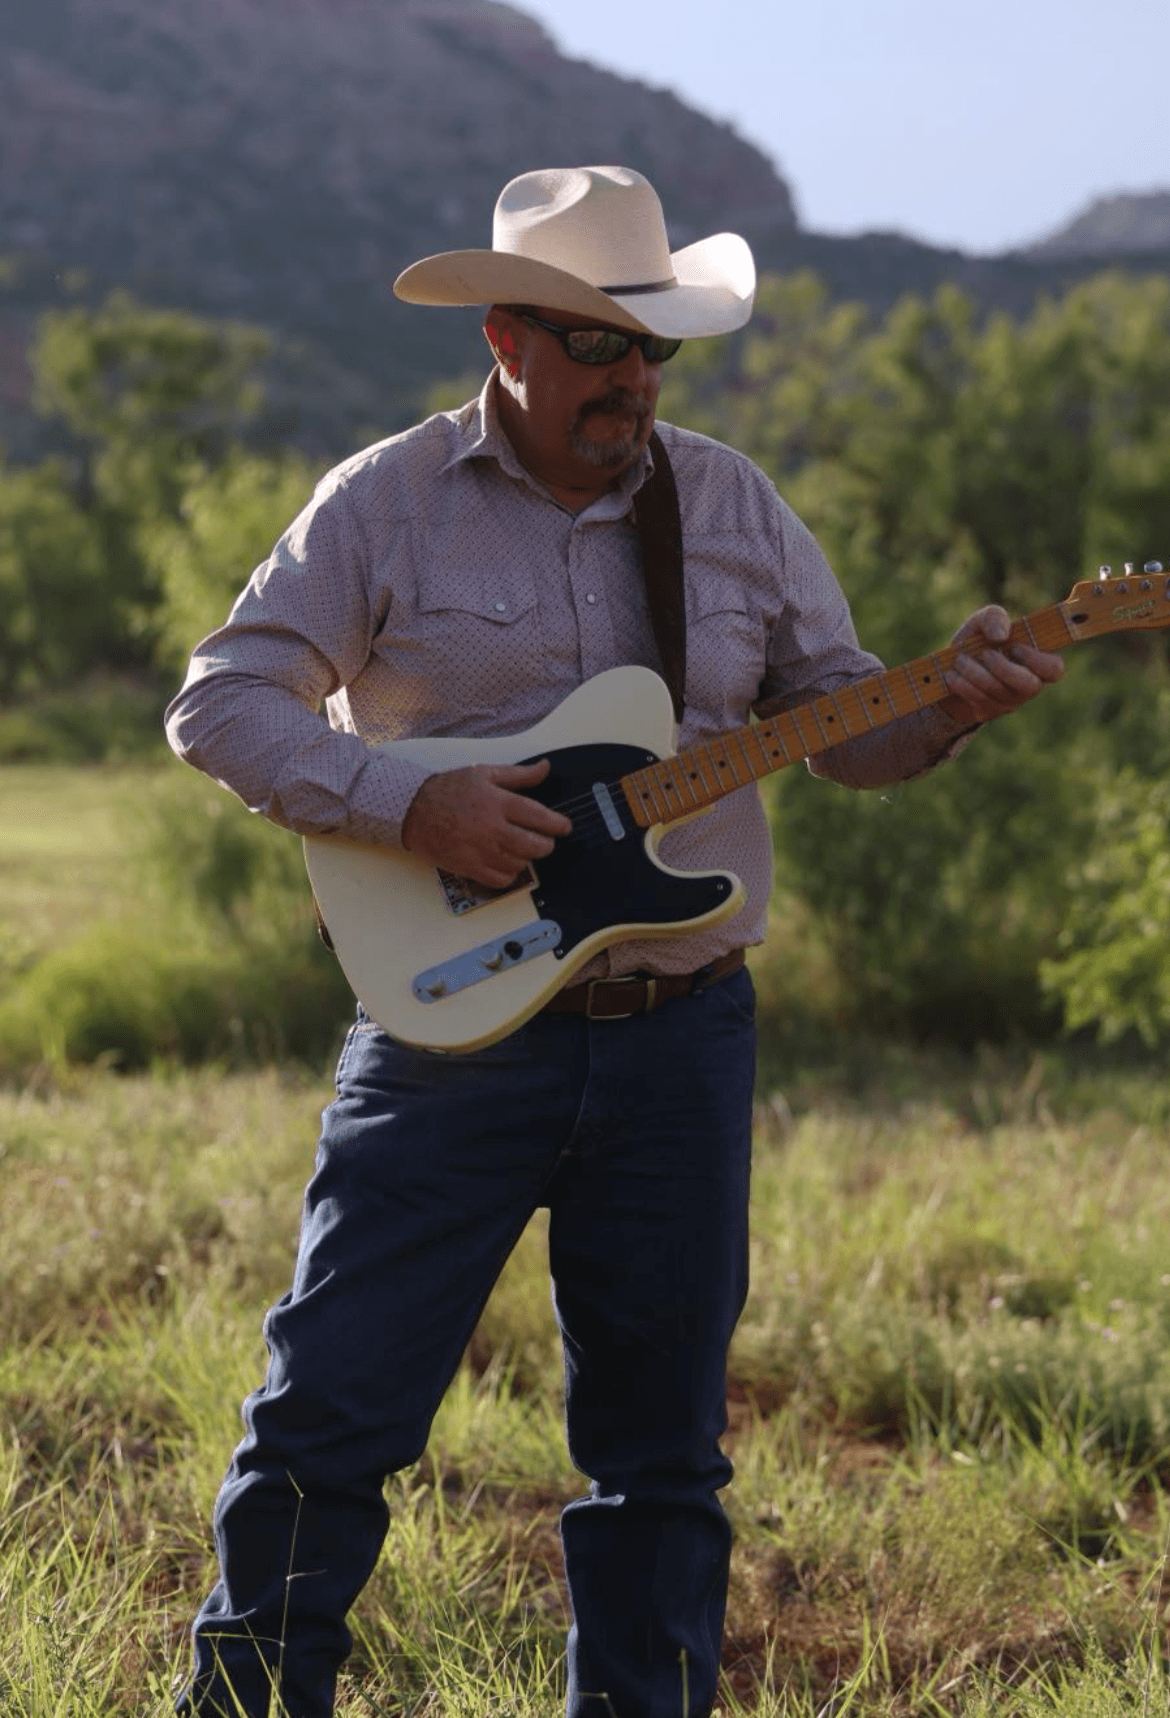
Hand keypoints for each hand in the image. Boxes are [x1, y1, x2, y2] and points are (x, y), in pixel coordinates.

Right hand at [401, 757, 572, 889]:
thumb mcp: (484, 773)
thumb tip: (545, 768)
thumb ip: (518, 775)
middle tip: (544, 840)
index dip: (558, 825)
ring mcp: (480, 850)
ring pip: (521, 863)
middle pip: (536, 846)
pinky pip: (502, 879)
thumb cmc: (448, 789)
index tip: (564, 827)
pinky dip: (509, 873)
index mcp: (498, 802)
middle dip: (547, 844)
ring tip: (520, 847)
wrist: (412, 809)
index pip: (540, 817)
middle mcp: (492, 828)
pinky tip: (505, 861)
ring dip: (526, 857)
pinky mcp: (469, 867)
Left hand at [939, 604, 1063, 724]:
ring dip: (975, 673)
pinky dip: (963, 685)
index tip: (1014, 646)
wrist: (949, 668)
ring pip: (999, 692)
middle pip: (1029, 686)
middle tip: (985, 654)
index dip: (1037, 660)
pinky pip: (980, 701)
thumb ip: (994, 617)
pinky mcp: (988, 712)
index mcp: (1035, 661)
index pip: (1054, 669)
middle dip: (1004, 669)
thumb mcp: (982, 621)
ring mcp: (1009, 701)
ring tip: (959, 660)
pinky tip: (952, 676)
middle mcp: (1027, 684)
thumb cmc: (976, 641)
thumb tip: (1000, 636)